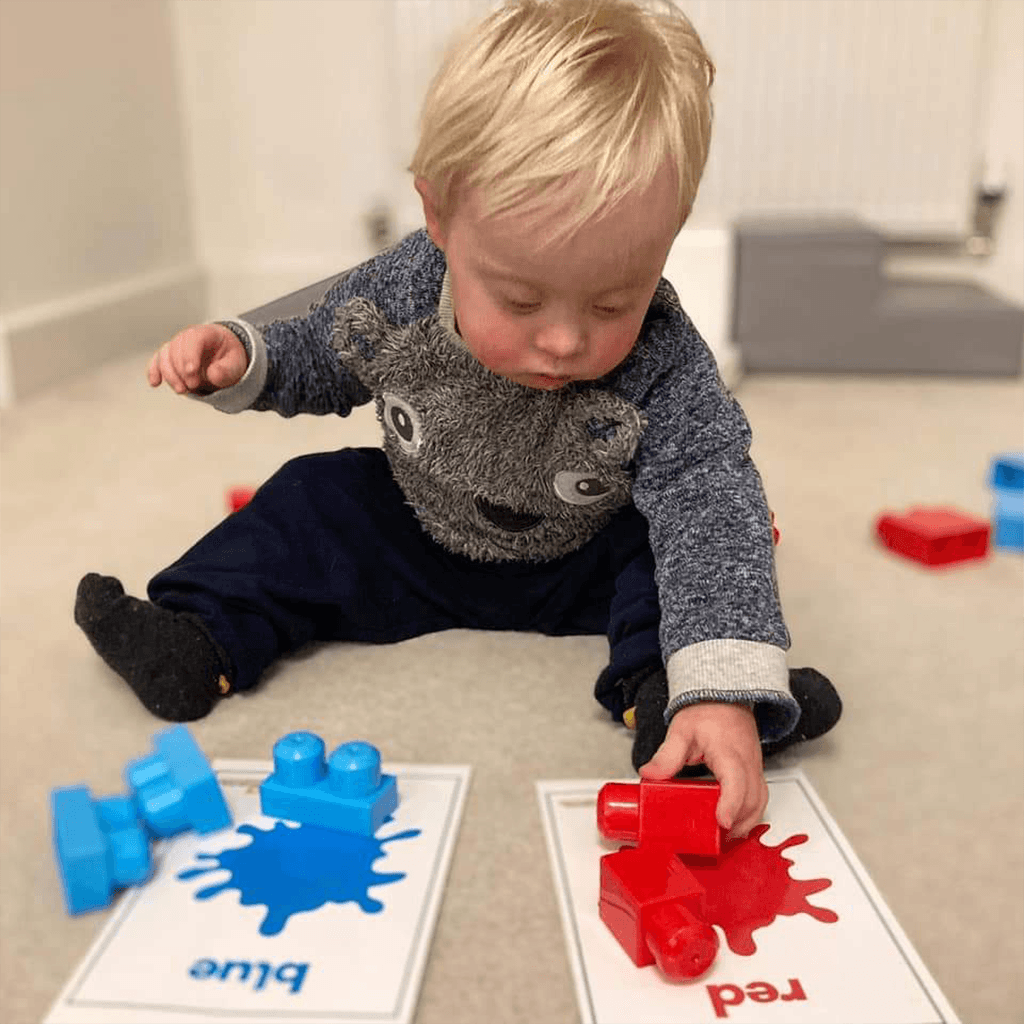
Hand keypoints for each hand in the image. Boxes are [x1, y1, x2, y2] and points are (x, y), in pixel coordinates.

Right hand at [147, 324, 247, 394]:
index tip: (191, 371)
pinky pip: (157, 362)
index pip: (193, 338)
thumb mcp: (236, 364)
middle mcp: (188, 337)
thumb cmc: (229, 358)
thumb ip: (226, 370)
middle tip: (193, 385)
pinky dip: (154, 371)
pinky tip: (155, 382)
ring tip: (182, 390)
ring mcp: (177, 346)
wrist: (225, 359)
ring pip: (165, 356)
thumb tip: (213, 375)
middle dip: (182, 369)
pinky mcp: (170, 358)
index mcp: (207, 333)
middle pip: (176, 348)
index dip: (190, 354)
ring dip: (170, 375)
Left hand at [638, 701, 766, 838]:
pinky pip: (759, 797)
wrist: (725, 697)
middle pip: (752, 799)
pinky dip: (750, 813)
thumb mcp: (681, 731)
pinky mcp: (754, 771)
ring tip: (725, 836)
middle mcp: (747, 762)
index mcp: (729, 752)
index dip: (731, 804)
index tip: (721, 821)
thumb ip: (667, 755)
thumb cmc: (707, 710)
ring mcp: (754, 767)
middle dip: (737, 823)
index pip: (736, 781)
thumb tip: (649, 775)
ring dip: (746, 821)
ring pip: (760, 801)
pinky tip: (734, 823)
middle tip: (717, 838)